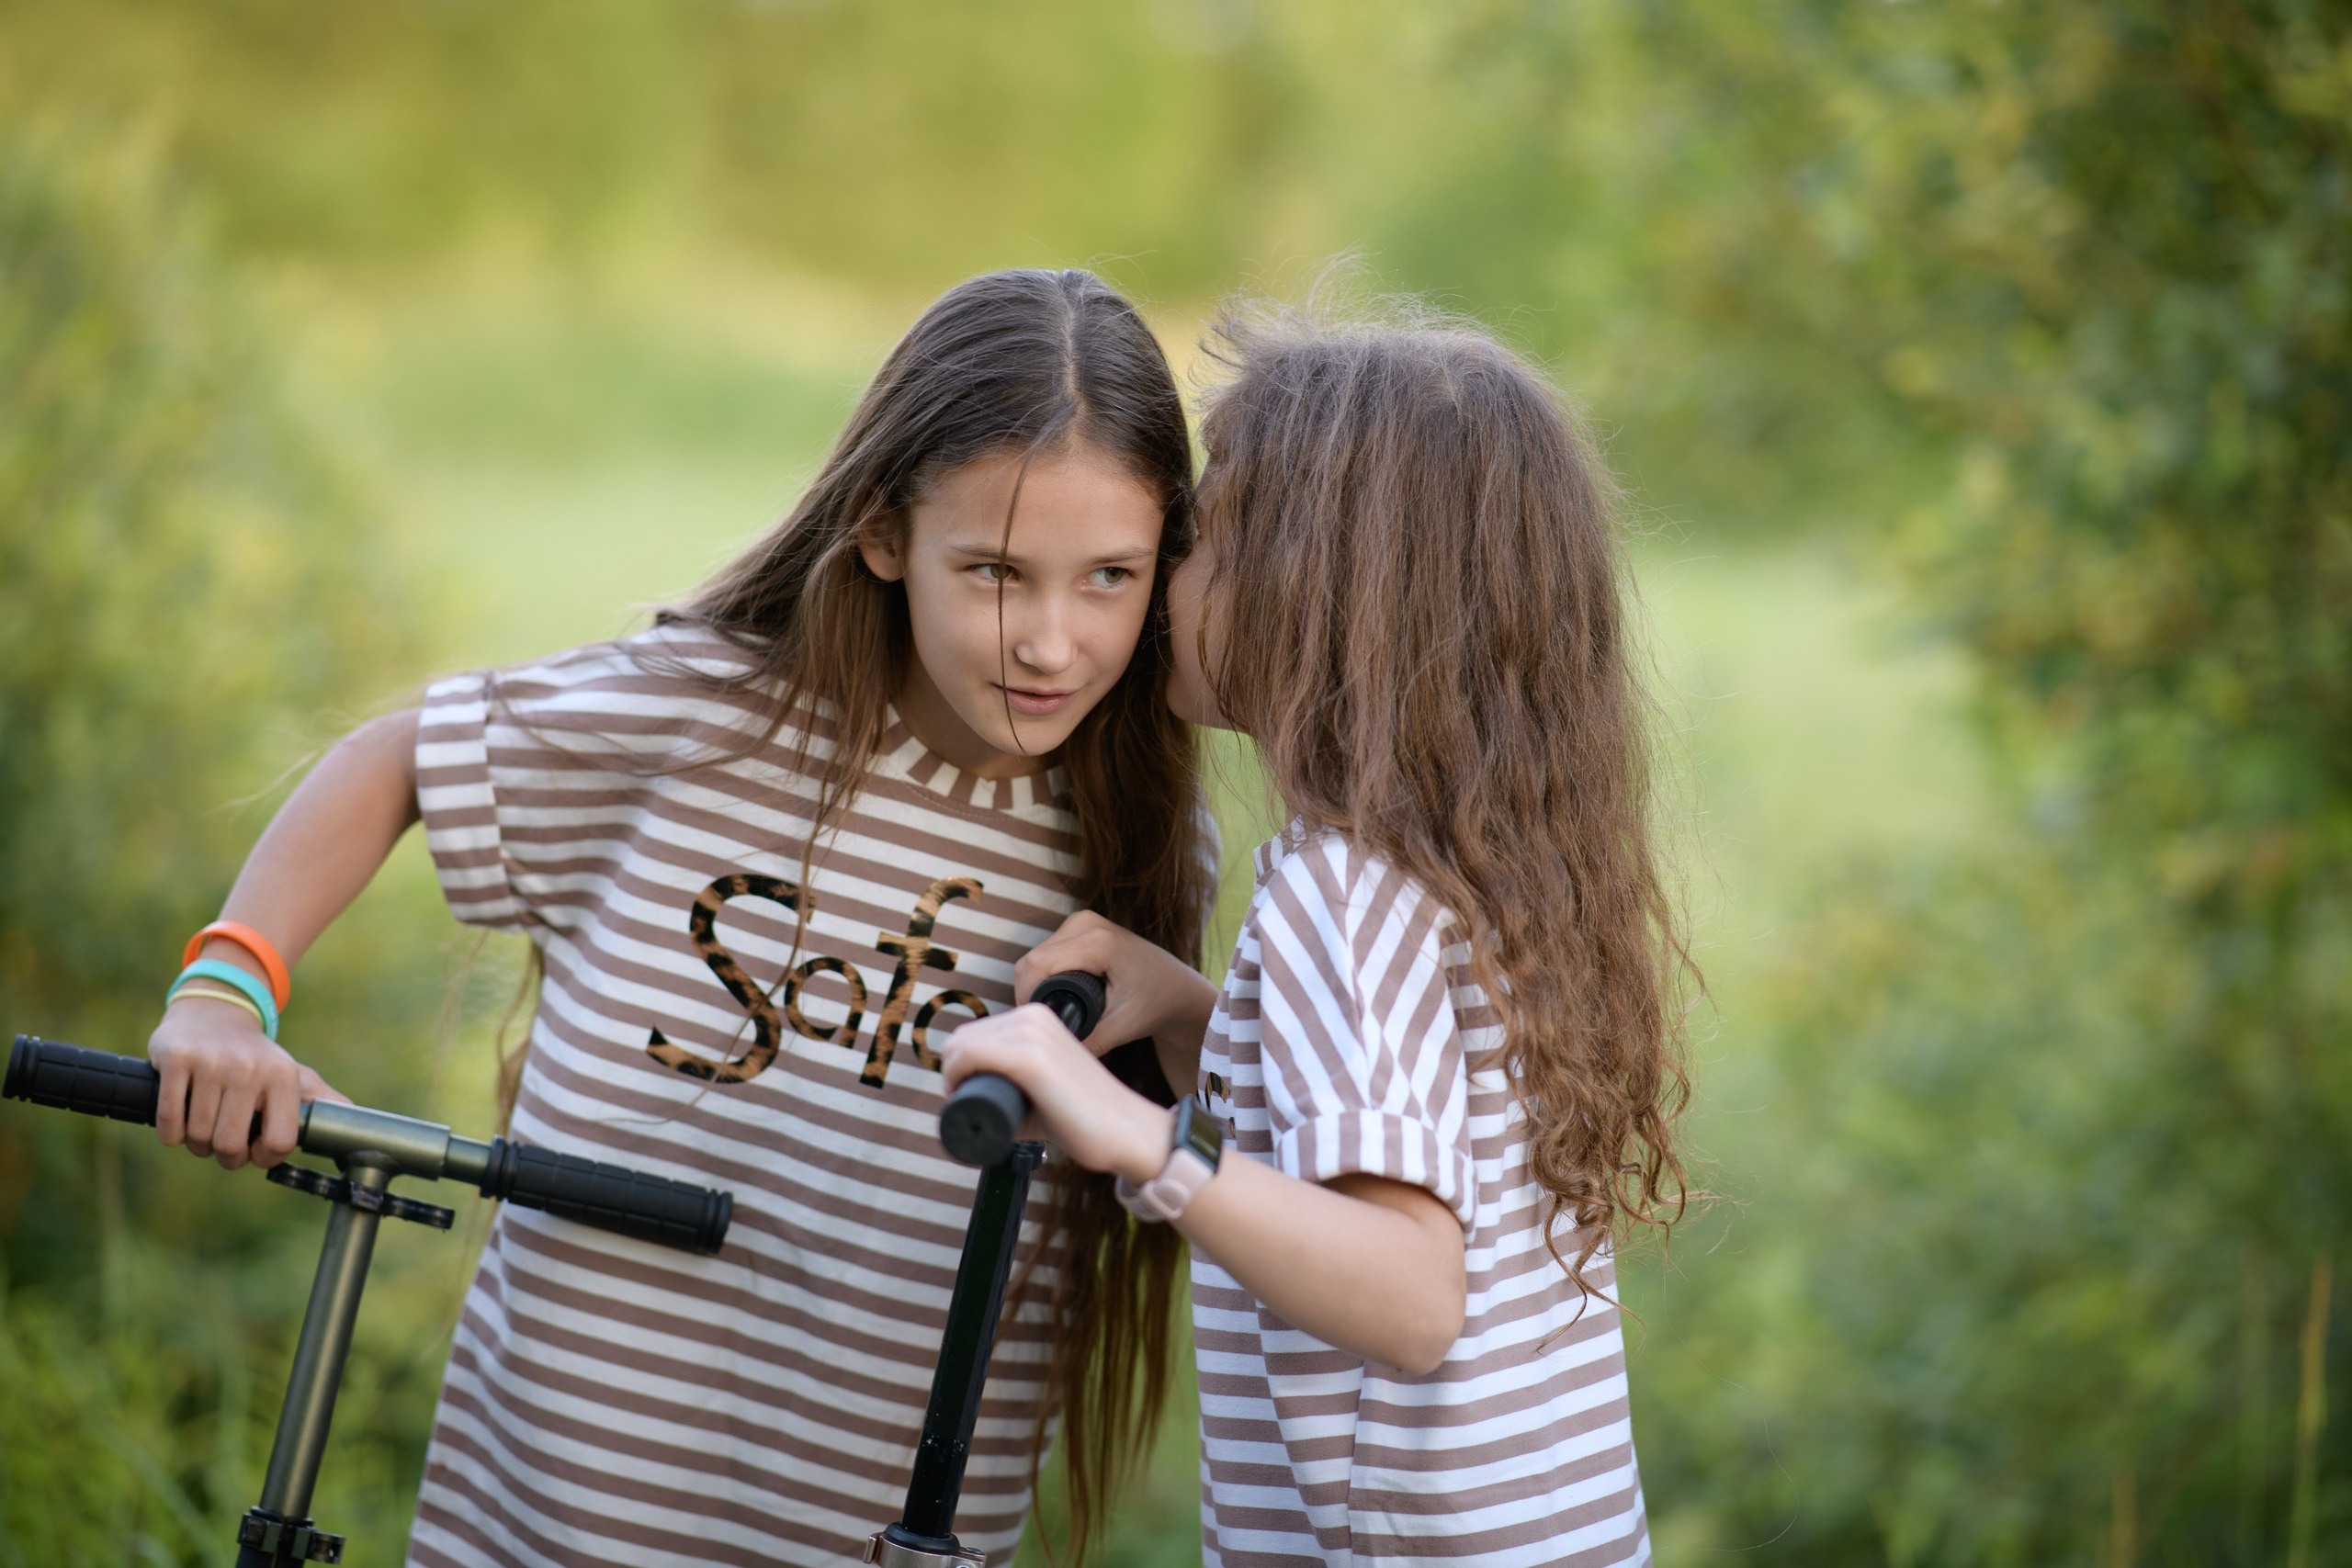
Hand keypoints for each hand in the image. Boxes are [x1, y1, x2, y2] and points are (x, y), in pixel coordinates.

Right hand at [149, 996, 349, 1171]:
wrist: (216, 1012)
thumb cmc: (256, 1057)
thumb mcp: (294, 1073)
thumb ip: (321, 1099)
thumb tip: (354, 1118)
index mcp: (283, 1076)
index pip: (279, 1142)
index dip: (263, 1158)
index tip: (254, 1151)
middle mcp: (250, 1068)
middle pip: (230, 1146)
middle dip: (225, 1156)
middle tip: (223, 1144)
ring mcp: (211, 1062)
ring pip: (198, 1136)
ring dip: (196, 1144)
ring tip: (203, 1129)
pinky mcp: (177, 1059)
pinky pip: (169, 1118)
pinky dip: (172, 1132)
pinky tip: (180, 1123)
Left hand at [939, 1005, 1170, 1182]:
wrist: (1125, 1131)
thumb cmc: (1084, 1117)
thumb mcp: (1041, 1087)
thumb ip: (1011, 1086)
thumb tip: (968, 1100)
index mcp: (1038, 1017)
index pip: (976, 1031)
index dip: (960, 1064)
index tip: (966, 1093)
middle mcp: (1034, 1015)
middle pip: (963, 1037)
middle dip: (954, 1070)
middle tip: (965, 1101)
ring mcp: (1032, 1033)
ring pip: (961, 1046)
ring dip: (953, 1076)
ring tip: (969, 1103)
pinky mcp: (1031, 1058)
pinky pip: (970, 1057)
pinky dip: (956, 1078)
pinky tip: (965, 1096)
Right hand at [1014, 910, 1216, 1056]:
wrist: (1177, 986)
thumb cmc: (1156, 1003)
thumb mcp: (1125, 1026)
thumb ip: (1091, 1042)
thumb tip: (1052, 1056)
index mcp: (1098, 942)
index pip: (1038, 965)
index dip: (1027, 996)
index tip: (1035, 1025)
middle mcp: (1087, 923)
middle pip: (1032, 959)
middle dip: (1030, 994)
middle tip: (1044, 1024)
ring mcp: (1082, 920)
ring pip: (1034, 955)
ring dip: (1034, 984)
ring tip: (1052, 1013)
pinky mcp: (1080, 926)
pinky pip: (1045, 951)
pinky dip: (1043, 974)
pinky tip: (1054, 996)